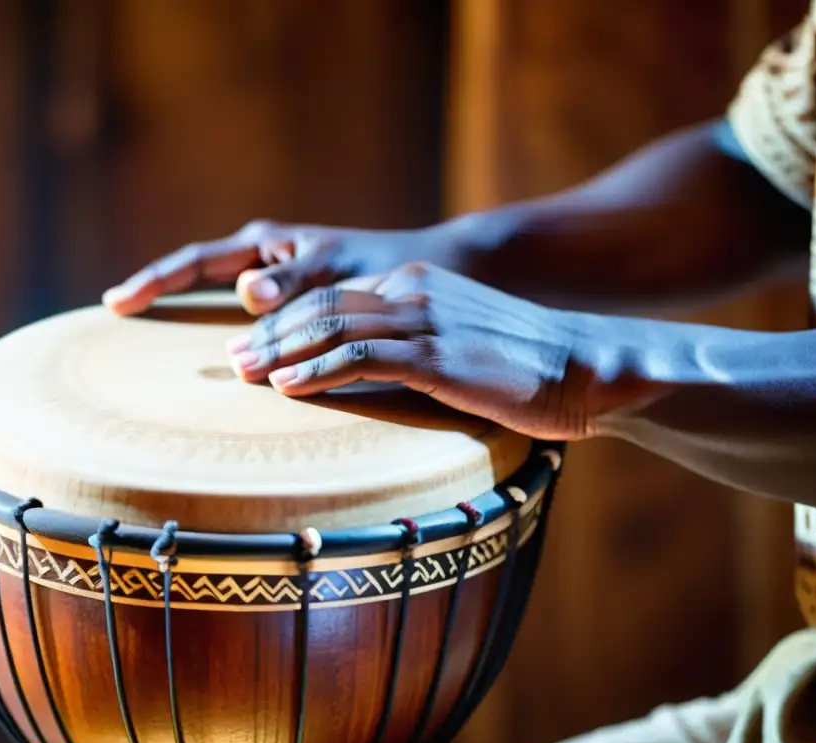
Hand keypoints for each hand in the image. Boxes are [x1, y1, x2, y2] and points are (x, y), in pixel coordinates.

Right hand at [101, 219, 456, 315]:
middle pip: (194, 273)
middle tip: (114, 309)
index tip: (116, 302)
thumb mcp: (337, 268)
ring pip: (215, 298)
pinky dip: (225, 333)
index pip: (195, 260)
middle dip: (156, 289)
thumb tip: (246, 293)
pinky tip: (214, 356)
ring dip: (184, 312)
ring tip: (146, 338)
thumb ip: (294, 279)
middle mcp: (261, 258)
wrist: (419, 272)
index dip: (155, 280)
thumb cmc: (382, 266)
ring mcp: (271, 281)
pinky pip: (244, 319)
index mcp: (266, 244)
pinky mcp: (287, 304)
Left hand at [224, 258, 594, 440]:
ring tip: (244, 373)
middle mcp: (412, 291)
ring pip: (330, 328)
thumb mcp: (458, 343)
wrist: (582, 364)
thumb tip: (372, 374)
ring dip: (280, 352)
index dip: (286, 320)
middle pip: (320, 306)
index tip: (254, 343)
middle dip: (269, 333)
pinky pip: (360, 358)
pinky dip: (317, 371)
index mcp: (414, 283)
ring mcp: (423, 320)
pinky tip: (288, 386)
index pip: (333, 297)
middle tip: (232, 359)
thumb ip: (413, 347)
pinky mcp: (435, 354)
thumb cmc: (523, 364)